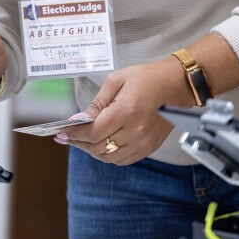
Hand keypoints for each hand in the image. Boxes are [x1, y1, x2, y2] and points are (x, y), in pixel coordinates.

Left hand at [56, 58, 185, 164]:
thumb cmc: (147, 78)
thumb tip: (79, 120)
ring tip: (82, 141)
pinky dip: (109, 155)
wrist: (176, 85)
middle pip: (99, 147)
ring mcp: (144, 142)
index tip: (62, 132)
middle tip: (67, 137)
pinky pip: (123, 160)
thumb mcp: (116, 81)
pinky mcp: (150, 147)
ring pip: (109, 157)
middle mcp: (136, 130)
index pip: (93, 132)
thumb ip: (97, 103)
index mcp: (126, 111)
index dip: (74, 134)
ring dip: (92, 151)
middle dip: (79, 143)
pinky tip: (101, 145)